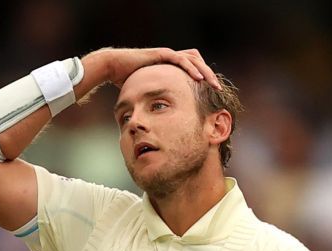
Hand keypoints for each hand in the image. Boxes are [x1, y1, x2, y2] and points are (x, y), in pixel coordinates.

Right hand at [86, 46, 216, 87]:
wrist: (114, 67)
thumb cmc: (126, 80)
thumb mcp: (145, 91)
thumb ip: (154, 98)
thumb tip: (157, 116)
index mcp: (170, 66)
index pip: (193, 68)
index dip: (203, 78)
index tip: (209, 92)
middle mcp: (172, 57)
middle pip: (198, 62)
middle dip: (209, 75)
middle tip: (218, 89)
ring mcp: (168, 54)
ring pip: (194, 59)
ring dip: (205, 71)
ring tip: (213, 84)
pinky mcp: (163, 54)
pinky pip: (182, 60)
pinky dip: (192, 69)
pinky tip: (199, 78)